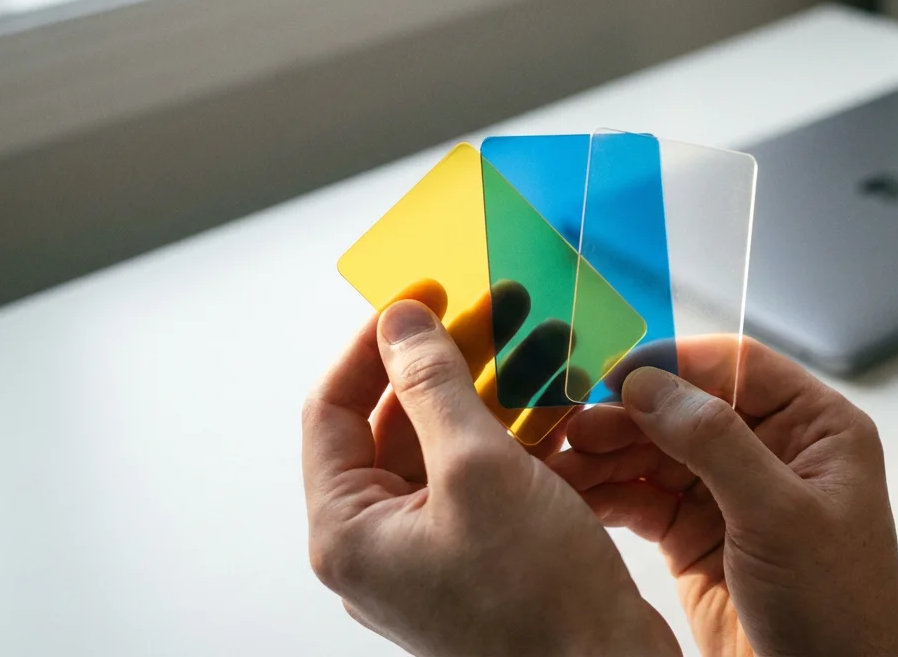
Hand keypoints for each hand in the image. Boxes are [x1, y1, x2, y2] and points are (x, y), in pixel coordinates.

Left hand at [301, 293, 679, 655]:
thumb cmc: (539, 603)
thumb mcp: (479, 470)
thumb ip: (433, 386)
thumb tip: (399, 322)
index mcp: (350, 531)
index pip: (334, 410)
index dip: (376, 344)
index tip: (422, 295)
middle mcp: (382, 542)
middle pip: (400, 422)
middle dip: (454, 360)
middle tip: (499, 307)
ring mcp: (434, 550)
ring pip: (452, 445)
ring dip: (497, 391)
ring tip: (545, 342)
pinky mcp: (485, 556)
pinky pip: (488, 478)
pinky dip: (520, 436)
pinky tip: (563, 399)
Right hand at [549, 338, 897, 656]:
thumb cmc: (838, 608)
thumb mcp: (780, 515)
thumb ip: (717, 443)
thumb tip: (651, 383)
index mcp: (815, 429)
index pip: (737, 367)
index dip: (674, 362)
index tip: (613, 372)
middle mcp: (772, 452)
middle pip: (685, 408)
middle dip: (626, 415)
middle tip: (569, 424)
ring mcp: (731, 494)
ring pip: (657, 452)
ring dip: (606, 454)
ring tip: (559, 460)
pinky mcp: (697, 535)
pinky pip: (644, 499)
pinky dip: (607, 494)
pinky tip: (572, 492)